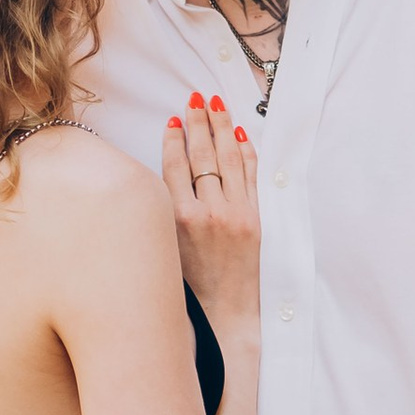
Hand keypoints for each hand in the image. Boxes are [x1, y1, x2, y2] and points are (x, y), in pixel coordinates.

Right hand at [162, 91, 261, 318]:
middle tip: (196, 98)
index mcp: (178, 219)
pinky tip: (241, 134)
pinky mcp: (254, 220)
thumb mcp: (162, 248)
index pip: (175, 166)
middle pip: (202, 155)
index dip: (174, 139)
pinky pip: (251, 177)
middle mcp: (207, 212)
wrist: (223, 316)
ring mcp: (235, 214)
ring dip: (222, 128)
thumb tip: (160, 178)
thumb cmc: (186, 290)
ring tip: (218, 104)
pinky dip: (246, 153)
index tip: (173, 119)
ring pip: (229, 159)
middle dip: (199, 122)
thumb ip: (161, 212)